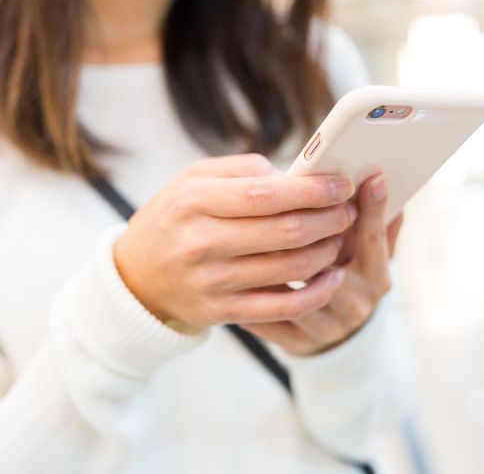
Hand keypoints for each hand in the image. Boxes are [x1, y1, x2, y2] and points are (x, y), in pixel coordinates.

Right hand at [114, 154, 356, 331]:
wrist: (137, 277)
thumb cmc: (176, 218)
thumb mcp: (193, 180)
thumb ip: (242, 170)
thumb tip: (294, 176)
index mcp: (195, 201)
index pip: (266, 195)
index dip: (312, 190)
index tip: (340, 185)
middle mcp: (201, 242)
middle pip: (285, 232)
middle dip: (328, 219)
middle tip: (346, 211)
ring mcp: (212, 282)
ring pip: (290, 268)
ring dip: (326, 252)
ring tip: (338, 238)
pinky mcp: (222, 312)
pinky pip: (282, 308)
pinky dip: (316, 293)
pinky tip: (332, 278)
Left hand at [242, 173, 403, 354]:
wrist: (339, 337)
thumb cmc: (350, 278)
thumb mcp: (368, 252)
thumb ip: (375, 221)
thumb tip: (380, 178)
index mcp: (376, 276)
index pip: (373, 239)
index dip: (371, 209)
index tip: (370, 177)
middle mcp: (356, 304)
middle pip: (330, 268)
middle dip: (305, 239)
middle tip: (281, 209)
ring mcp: (327, 327)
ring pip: (297, 296)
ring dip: (272, 269)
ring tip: (248, 243)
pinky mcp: (297, 343)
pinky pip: (270, 320)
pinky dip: (252, 297)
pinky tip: (235, 273)